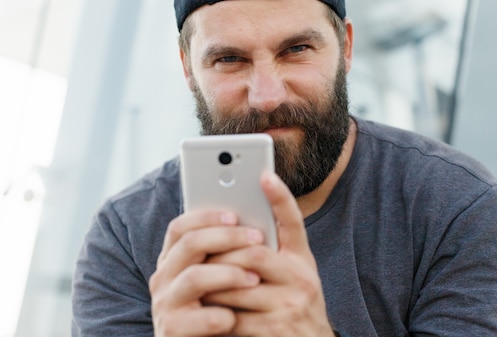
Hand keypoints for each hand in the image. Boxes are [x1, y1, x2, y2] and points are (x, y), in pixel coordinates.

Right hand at [149, 208, 264, 336]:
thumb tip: (253, 224)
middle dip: (227, 238)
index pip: (180, 227)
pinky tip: (237, 316)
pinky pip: (202, 317)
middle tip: (258, 238)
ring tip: (256, 279)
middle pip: (189, 244)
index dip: (206, 217)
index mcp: (171, 260)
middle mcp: (162, 278)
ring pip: (195, 277)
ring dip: (229, 274)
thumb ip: (221, 253)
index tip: (234, 215)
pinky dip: (222, 315)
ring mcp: (164, 304)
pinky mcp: (171, 331)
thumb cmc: (213, 307)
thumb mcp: (214, 276)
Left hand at [203, 171, 335, 336]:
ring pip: (239, 284)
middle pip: (254, 253)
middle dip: (221, 252)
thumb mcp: (290, 276)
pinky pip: (235, 316)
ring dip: (211, 281)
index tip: (265, 175)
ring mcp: (291, 306)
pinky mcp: (276, 331)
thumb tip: (232, 226)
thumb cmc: (291, 307)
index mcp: (302, 261)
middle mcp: (302, 279)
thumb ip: (270, 253)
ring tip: (193, 276)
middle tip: (198, 250)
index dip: (281, 197)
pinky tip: (203, 308)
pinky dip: (214, 311)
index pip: (294, 222)